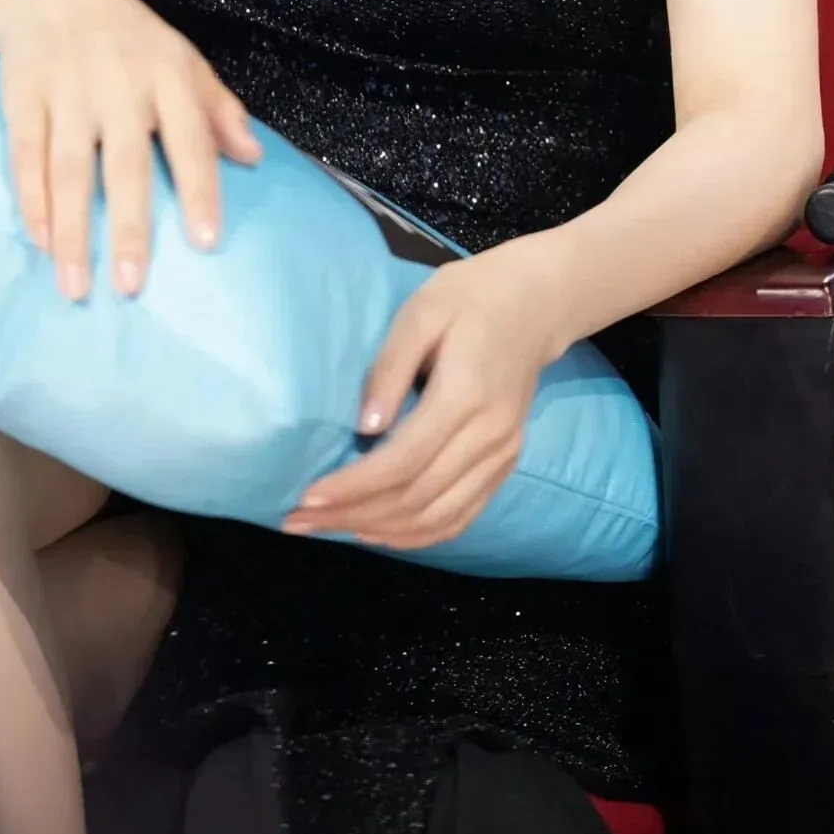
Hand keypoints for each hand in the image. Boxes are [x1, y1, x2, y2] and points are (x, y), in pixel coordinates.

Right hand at [0, 0, 261, 301]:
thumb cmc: (131, 39)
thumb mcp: (182, 60)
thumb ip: (218, 109)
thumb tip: (254, 157)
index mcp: (167, 74)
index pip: (190, 138)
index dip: (200, 189)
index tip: (206, 242)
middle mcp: (118, 82)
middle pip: (125, 164)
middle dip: (128, 228)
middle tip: (131, 286)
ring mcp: (67, 87)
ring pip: (70, 168)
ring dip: (72, 231)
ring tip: (76, 287)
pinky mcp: (22, 91)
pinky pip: (25, 152)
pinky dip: (31, 198)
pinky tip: (38, 240)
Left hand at [284, 241, 563, 551]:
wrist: (534, 304)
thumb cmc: (468, 298)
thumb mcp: (422, 312)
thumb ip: (391, 368)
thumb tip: (364, 426)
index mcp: (466, 397)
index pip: (403, 461)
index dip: (354, 486)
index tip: (307, 497)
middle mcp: (489, 438)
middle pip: (415, 498)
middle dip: (352, 515)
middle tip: (299, 521)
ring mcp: (502, 457)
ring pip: (437, 518)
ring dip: (379, 531)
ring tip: (327, 528)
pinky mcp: (505, 465)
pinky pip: (460, 517)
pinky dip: (417, 535)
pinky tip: (377, 531)